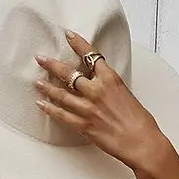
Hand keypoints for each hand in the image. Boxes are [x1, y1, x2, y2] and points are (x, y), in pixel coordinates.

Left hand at [33, 29, 168, 172]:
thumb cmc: (140, 122)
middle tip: (41, 59)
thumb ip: (110, 88)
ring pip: (61, 94)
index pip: (91, 55)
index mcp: (110, 79)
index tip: (69, 36)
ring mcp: (89, 108)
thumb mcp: (126, 95)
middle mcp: (97, 90)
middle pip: (69, 73)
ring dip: (47, 87)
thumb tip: (101, 86)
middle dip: (52, 65)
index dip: (78, 44)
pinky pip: (62, 115)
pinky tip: (42, 104)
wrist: (142, 142)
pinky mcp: (84, 125)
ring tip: (37, 82)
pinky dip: (50, 109)